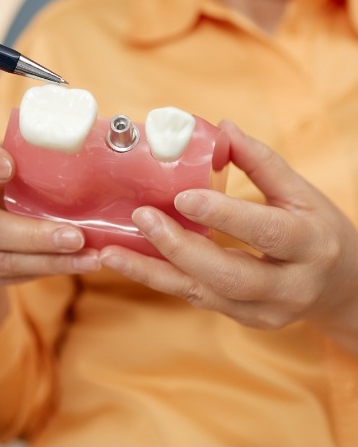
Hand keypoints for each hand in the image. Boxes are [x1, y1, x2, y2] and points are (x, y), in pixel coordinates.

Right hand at [0, 144, 100, 344]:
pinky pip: (12, 277)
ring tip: (90, 257)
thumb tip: (68, 141)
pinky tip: (79, 265)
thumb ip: (17, 157)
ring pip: (1, 262)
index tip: (9, 164)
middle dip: (32, 234)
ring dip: (50, 260)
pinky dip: (48, 269)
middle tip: (75, 235)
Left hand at [100, 120, 357, 350]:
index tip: (182, 196)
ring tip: (111, 253)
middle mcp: (288, 286)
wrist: (342, 287)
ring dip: (152, 273)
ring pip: (202, 294)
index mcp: (310, 245)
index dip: (223, 215)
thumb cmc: (319, 231)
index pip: (265, 230)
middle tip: (141, 217)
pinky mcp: (242, 319)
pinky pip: (195, 298)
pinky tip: (127, 263)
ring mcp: (263, 311)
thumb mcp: (301, 193)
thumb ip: (262, 162)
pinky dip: (159, 279)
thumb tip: (222, 127)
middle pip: (228, 273)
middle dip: (178, 248)